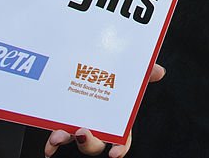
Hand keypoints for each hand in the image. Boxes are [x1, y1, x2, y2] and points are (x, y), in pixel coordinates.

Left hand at [45, 64, 164, 156]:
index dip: (120, 147)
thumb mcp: (126, 70)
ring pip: (73, 139)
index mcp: (115, 117)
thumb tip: (159, 71)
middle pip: (95, 143)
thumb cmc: (108, 70)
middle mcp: (96, 123)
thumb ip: (142, 72)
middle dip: (89, 142)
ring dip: (64, 139)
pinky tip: (49, 142)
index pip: (122, 138)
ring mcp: (77, 123)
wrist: (80, 61)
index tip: (114, 153)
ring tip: (58, 134)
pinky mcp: (60, 120)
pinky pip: (55, 137)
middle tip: (82, 131)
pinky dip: (51, 143)